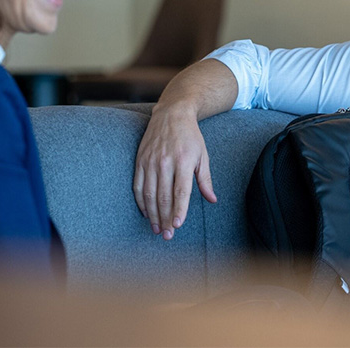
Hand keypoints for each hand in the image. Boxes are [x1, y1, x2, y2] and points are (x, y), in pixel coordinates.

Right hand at [133, 100, 216, 239]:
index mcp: (183, 161)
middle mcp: (165, 162)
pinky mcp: (140, 161)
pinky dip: (141, 202)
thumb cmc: (191, 137)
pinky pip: (137, 186)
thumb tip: (212, 199)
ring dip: (152, 214)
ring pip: (148, 194)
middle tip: (167, 235)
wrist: (171, 114)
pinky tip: (146, 213)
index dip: (178, 209)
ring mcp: (150, 162)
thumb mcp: (202, 155)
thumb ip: (205, 179)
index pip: (180, 191)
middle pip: (163, 196)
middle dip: (165, 218)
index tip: (177, 225)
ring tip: (157, 229)